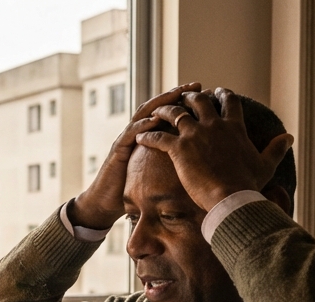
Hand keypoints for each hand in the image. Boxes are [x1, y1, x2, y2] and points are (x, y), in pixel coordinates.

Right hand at [70, 82, 202, 229]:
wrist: (107, 204)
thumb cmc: (134, 191)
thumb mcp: (160, 175)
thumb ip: (175, 165)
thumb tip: (203, 166)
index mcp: (150, 138)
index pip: (170, 113)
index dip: (187, 102)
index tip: (207, 94)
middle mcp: (138, 133)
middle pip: (159, 107)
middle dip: (177, 94)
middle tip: (197, 85)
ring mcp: (126, 139)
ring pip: (144, 114)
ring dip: (161, 103)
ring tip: (177, 93)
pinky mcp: (118, 150)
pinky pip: (131, 133)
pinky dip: (143, 124)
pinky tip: (154, 119)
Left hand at [135, 88, 293, 211]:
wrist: (231, 198)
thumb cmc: (248, 184)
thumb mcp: (266, 164)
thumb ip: (277, 148)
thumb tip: (290, 137)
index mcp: (233, 127)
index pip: (229, 102)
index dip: (222, 94)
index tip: (216, 91)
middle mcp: (213, 125)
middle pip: (198, 101)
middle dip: (190, 97)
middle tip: (184, 97)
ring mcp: (194, 135)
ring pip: (174, 113)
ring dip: (164, 110)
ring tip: (156, 111)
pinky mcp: (178, 148)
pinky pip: (159, 136)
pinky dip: (148, 135)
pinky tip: (141, 137)